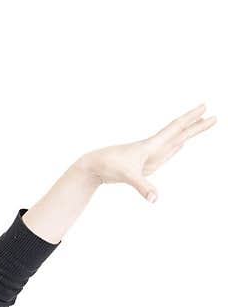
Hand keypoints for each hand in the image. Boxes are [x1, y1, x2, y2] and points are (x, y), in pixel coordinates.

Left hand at [81, 103, 216, 203]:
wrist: (93, 166)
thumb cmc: (108, 166)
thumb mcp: (127, 176)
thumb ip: (143, 187)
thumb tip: (155, 199)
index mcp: (151, 145)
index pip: (176, 128)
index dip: (191, 119)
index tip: (205, 108)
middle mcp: (152, 148)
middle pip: (179, 134)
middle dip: (196, 126)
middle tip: (213, 116)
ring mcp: (149, 156)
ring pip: (174, 143)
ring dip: (188, 134)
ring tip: (200, 125)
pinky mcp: (145, 164)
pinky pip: (165, 154)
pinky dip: (175, 148)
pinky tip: (178, 145)